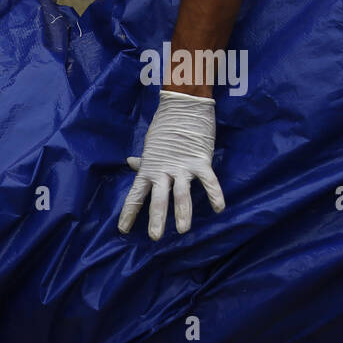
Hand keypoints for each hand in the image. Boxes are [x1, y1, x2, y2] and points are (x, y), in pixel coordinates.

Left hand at [118, 89, 225, 239]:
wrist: (184, 105)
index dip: (129, 213)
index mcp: (150, 169)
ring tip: (183, 229)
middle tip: (155, 237)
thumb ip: (144, 161)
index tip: (123, 231)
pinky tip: (219, 208)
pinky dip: (215, 194)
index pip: (136, 195)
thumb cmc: (166, 126)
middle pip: (159, 199)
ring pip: (182, 193)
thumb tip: (130, 163)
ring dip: (183, 212)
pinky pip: (209, 180)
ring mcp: (183, 167)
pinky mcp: (201, 160)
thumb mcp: (151, 146)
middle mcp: (164, 171)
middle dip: (156, 218)